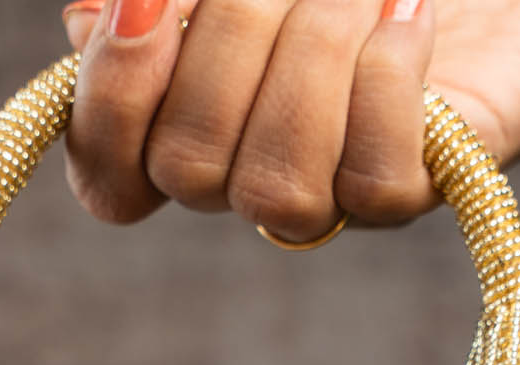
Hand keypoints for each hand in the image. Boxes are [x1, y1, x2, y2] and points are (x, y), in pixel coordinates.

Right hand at [60, 0, 519, 241]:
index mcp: (193, 109)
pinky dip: (386, 81)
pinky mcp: (420, 188)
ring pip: (273, 188)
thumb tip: (99, 16)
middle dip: (227, 41)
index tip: (142, 0)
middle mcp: (251, 167)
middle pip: (186, 166)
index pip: (107, 174)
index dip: (108, 104)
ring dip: (311, 59)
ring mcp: (334, 190)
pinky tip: (407, 11)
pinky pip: (372, 183)